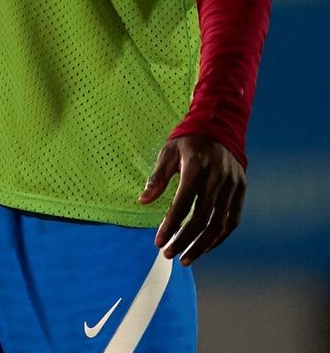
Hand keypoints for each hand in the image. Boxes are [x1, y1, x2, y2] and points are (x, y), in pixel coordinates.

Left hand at [139, 133, 245, 264]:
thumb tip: (143, 201)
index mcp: (197, 166)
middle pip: (202, 218)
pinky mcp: (241, 190)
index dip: (170, 225)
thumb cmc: (187, 143)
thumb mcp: (167, 153)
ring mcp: (233, 185)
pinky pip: (232, 220)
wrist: (219, 127)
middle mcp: (218, 177)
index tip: (158, 241)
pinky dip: (219, 237)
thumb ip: (157, 178)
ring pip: (219, 224)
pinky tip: (204, 247)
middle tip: (168, 254)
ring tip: (186, 258)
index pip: (183, 203)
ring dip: (202, 245)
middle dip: (184, 240)